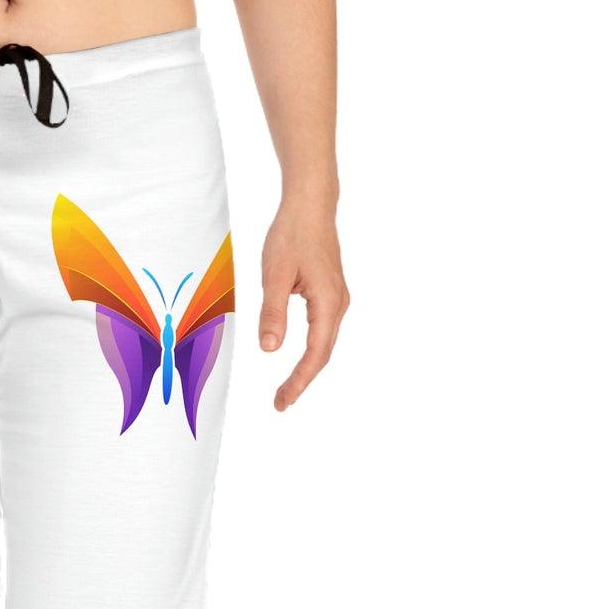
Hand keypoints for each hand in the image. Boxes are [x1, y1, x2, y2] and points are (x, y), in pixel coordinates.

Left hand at [258, 202, 348, 411]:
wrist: (310, 204)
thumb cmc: (292, 234)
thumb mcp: (274, 275)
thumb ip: (272, 313)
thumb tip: (270, 349)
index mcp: (328, 302)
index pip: (315, 354)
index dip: (299, 381)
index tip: (282, 401)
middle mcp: (338, 304)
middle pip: (323, 354)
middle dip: (302, 381)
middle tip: (280, 404)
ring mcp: (336, 299)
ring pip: (323, 344)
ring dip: (306, 369)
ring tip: (286, 389)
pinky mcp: (329, 294)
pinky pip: (322, 331)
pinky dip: (310, 351)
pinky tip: (297, 361)